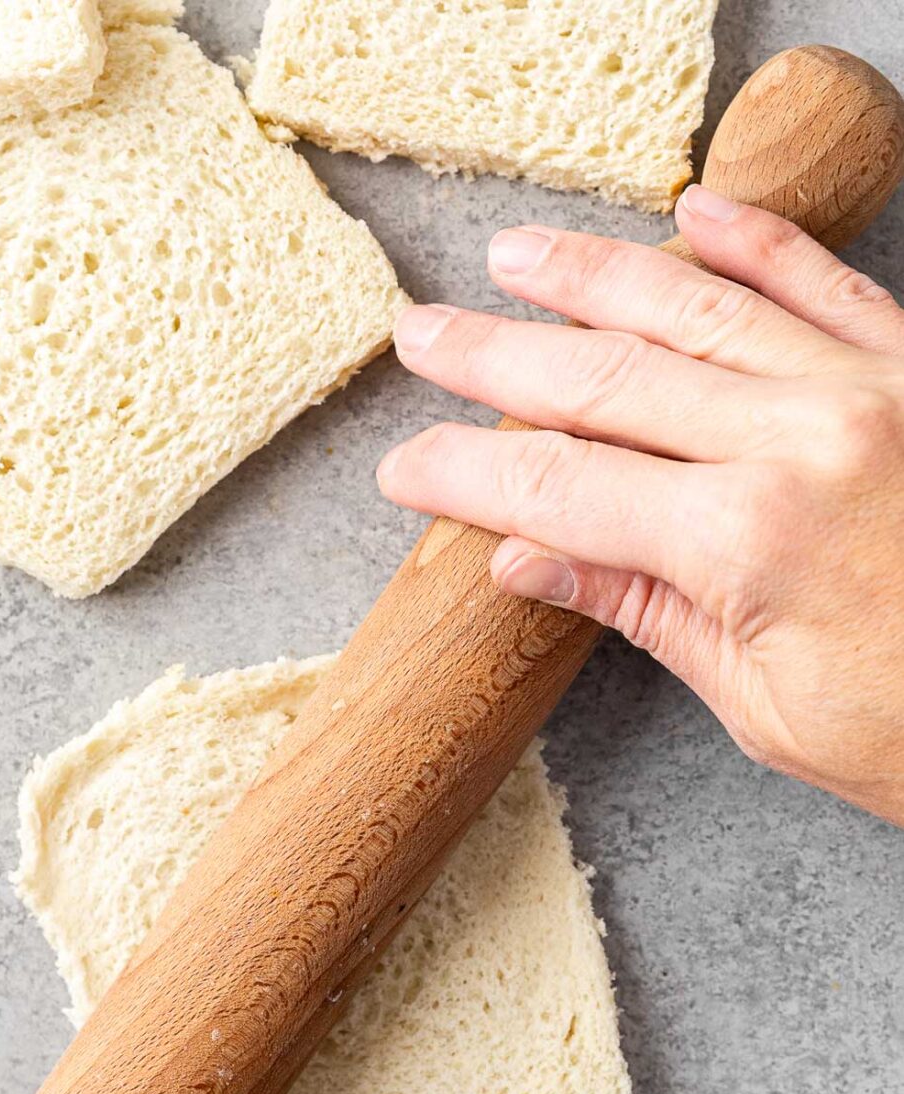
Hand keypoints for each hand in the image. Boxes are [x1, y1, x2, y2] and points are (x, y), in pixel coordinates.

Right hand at [378, 186, 903, 824]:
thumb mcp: (764, 707)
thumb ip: (646, 612)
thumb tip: (526, 560)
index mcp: (750, 541)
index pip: (562, 491)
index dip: (470, 475)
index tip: (408, 468)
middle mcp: (805, 439)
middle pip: (607, 382)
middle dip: (496, 360)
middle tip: (422, 338)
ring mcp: (870, 388)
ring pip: (698, 306)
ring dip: (594, 277)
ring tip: (515, 256)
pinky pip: (824, 279)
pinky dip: (755, 242)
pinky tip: (693, 212)